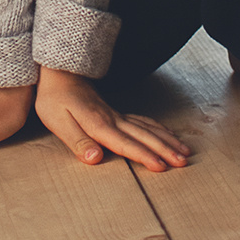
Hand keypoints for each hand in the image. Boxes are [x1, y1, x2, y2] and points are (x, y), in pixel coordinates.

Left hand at [35, 67, 189, 172]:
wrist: (60, 72)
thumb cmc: (55, 99)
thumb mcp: (58, 121)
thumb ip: (78, 141)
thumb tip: (95, 158)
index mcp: (99, 124)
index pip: (125, 144)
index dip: (144, 156)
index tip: (162, 167)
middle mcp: (113, 119)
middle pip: (143, 136)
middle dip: (165, 149)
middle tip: (184, 162)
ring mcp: (116, 114)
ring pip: (147, 128)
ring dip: (167, 140)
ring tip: (184, 151)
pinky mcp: (116, 112)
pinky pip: (143, 120)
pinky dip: (158, 129)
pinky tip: (167, 134)